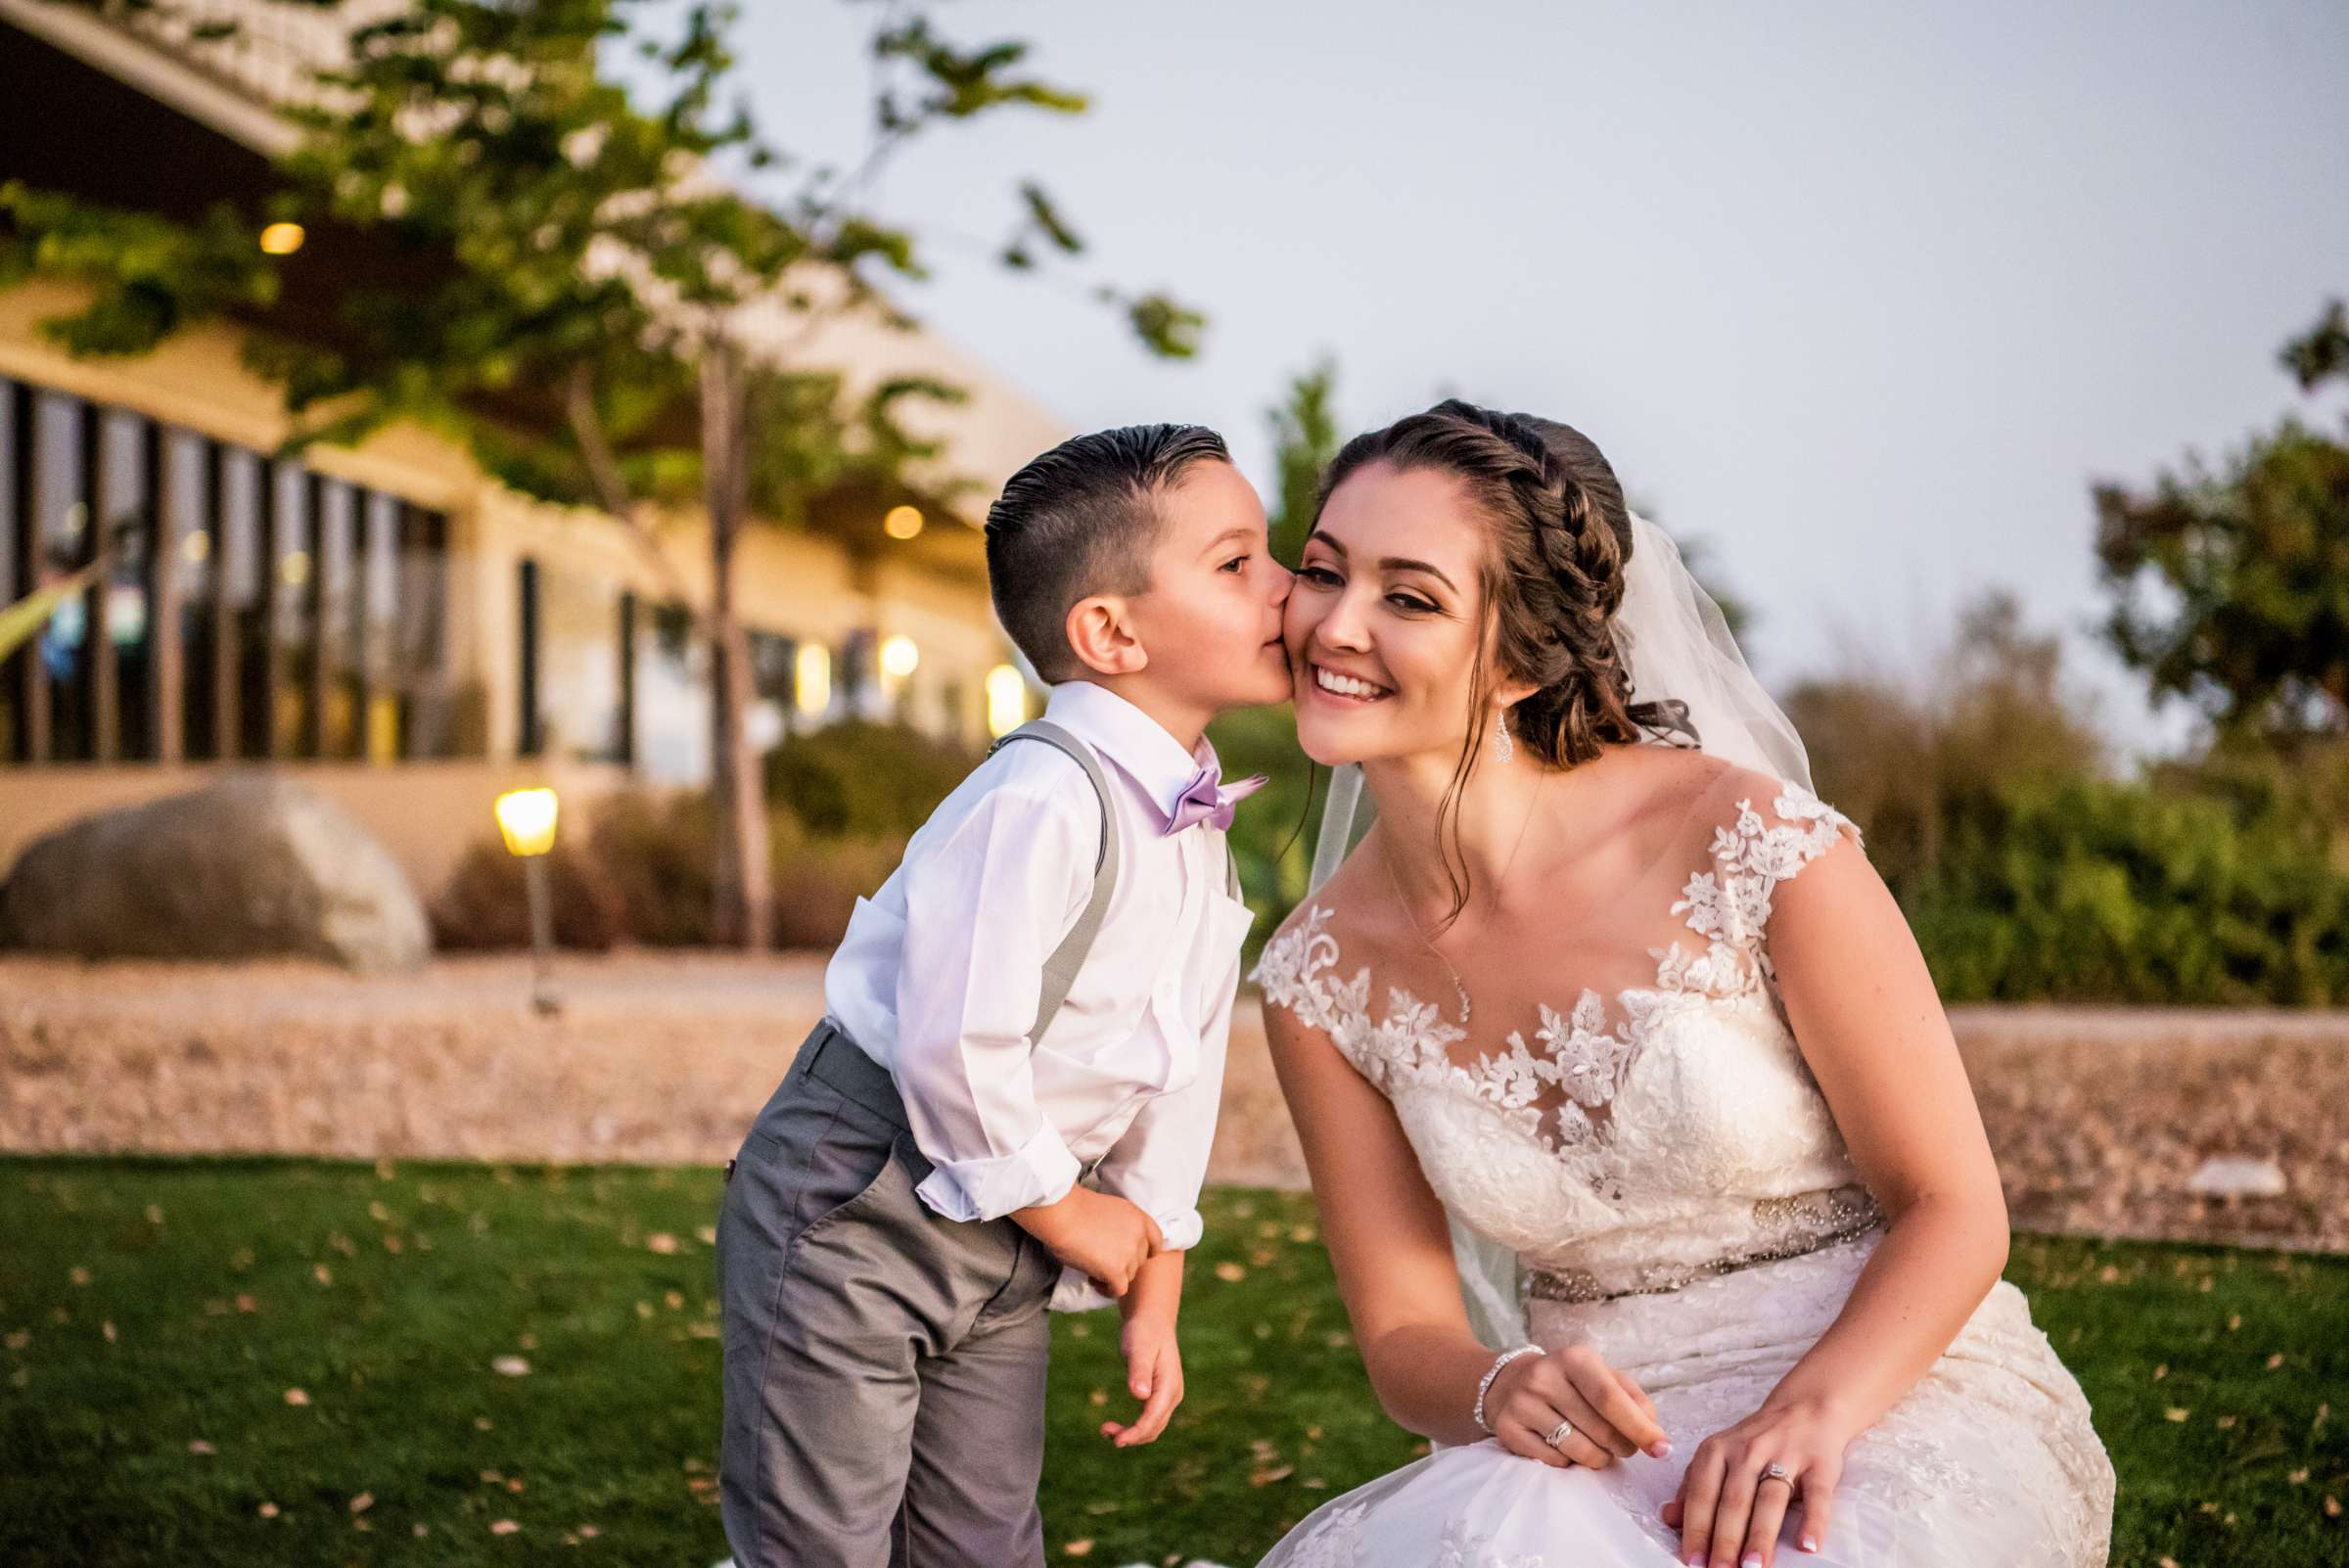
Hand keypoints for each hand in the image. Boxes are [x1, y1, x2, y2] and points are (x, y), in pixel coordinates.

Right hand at [1009, 1187, 1162, 1297]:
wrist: (1063, 1214)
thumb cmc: (1076, 1208)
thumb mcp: (1110, 1210)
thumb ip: (1121, 1226)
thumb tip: (1117, 1244)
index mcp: (1139, 1217)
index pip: (1156, 1240)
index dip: (1145, 1251)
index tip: (1131, 1256)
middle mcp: (1139, 1236)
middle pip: (1139, 1261)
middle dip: (1123, 1264)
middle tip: (1101, 1262)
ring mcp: (1129, 1254)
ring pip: (1128, 1276)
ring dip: (1112, 1276)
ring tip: (1091, 1270)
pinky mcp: (1116, 1271)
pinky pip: (1118, 1290)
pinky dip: (1107, 1290)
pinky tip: (1092, 1281)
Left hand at [1101, 1315, 1182, 1446]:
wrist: (1152, 1320)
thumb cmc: (1143, 1332)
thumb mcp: (1139, 1348)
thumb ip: (1139, 1370)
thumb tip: (1140, 1395)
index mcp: (1169, 1385)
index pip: (1154, 1417)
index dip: (1136, 1432)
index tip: (1117, 1440)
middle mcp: (1172, 1394)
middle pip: (1154, 1427)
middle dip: (1131, 1435)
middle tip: (1104, 1431)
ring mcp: (1167, 1396)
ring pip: (1152, 1427)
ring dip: (1132, 1434)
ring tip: (1105, 1430)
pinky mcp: (1159, 1396)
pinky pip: (1149, 1419)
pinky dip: (1134, 1427)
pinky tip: (1116, 1426)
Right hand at [1483, 1345, 1671, 1471]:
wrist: (1508, 1382)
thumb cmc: (1569, 1381)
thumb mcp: (1601, 1375)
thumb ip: (1634, 1399)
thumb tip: (1656, 1436)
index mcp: (1574, 1358)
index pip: (1611, 1399)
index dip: (1640, 1428)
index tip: (1662, 1450)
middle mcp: (1544, 1377)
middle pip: (1600, 1431)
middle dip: (1623, 1447)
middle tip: (1624, 1446)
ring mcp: (1522, 1404)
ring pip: (1579, 1451)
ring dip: (1600, 1459)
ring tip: (1599, 1448)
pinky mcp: (1508, 1430)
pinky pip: (1555, 1461)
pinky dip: (1570, 1461)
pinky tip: (1566, 1446)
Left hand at [1659, 1396, 1852, 1566]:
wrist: (1806, 1408)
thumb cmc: (1755, 1442)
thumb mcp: (1717, 1455)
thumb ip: (1693, 1486)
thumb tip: (1668, 1518)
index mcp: (1717, 1451)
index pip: (1702, 1494)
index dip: (1696, 1529)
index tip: (1692, 1562)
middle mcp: (1748, 1451)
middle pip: (1734, 1500)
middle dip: (1725, 1540)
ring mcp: (1785, 1456)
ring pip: (1770, 1499)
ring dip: (1760, 1535)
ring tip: (1753, 1567)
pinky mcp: (1820, 1464)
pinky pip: (1816, 1495)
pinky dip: (1813, 1521)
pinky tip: (1807, 1546)